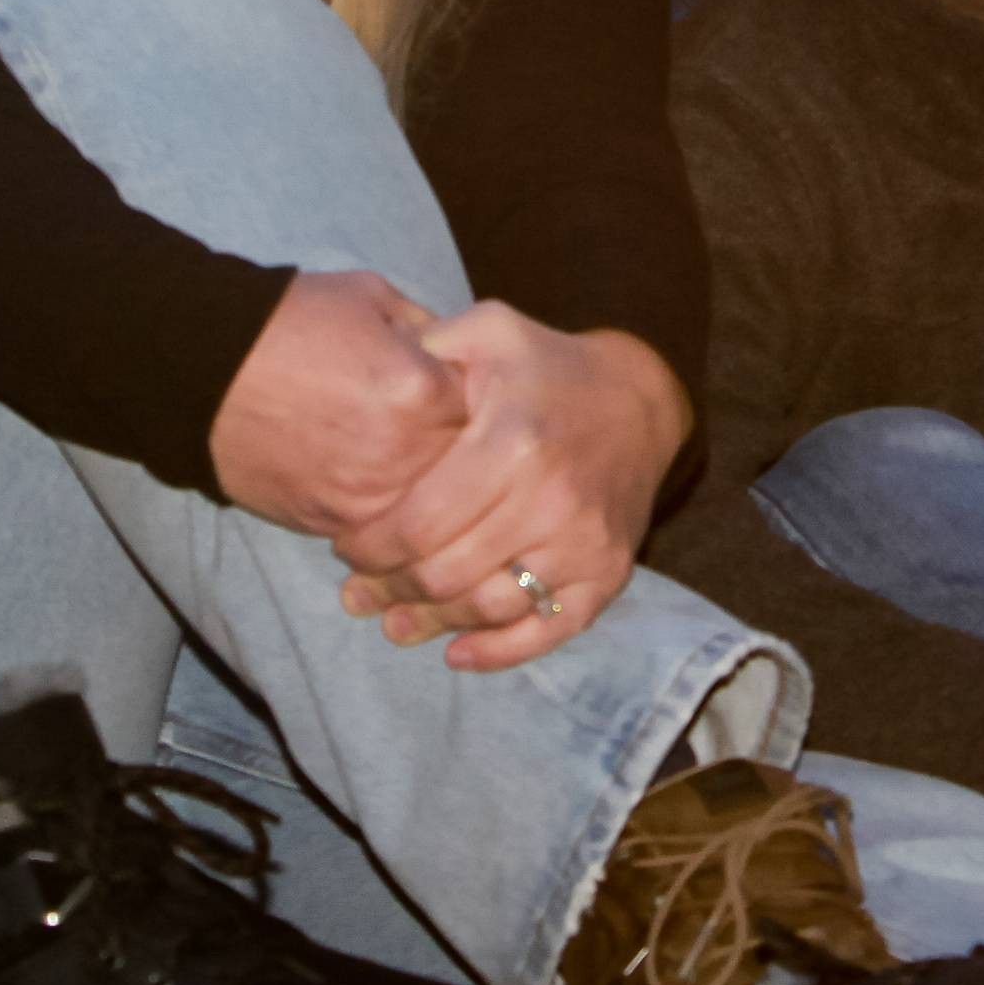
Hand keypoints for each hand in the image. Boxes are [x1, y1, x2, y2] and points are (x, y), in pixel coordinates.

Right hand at [207, 267, 471, 538]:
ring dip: (434, 499)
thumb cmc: (289, 321)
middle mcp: (401, 450)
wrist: (203, 369)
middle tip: (457, 446)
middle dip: (470, 459)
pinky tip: (388, 500)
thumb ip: (430, 330)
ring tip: (426, 479)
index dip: (487, 407)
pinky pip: (386, 537)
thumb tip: (464, 359)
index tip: (476, 400)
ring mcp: (367, 495)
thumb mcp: (371, 300)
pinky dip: (394, 523)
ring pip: (433, 515)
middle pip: (470, 473)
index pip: (490, 413)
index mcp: (419, 388)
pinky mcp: (333, 523)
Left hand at [334, 314, 693, 675]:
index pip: (421, 521)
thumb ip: (428, 346)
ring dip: (432, 624)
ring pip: (489, 608)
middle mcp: (551, 499)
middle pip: (447, 573)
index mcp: (512, 441)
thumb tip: (371, 378)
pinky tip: (456, 653)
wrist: (639, 399)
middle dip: (388, 589)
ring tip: (393, 623)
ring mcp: (584, 543)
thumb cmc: (546, 368)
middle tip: (357, 590)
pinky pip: (548, 630)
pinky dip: (498, 653)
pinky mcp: (608, 573)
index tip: (344, 545)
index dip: (370, 545)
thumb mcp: (490, 331)